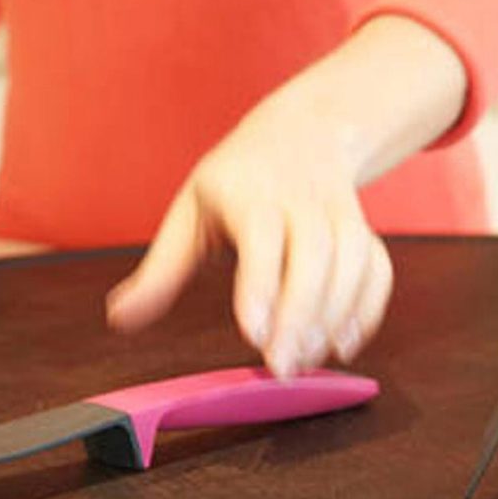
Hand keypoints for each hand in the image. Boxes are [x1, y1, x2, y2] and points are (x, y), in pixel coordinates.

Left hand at [104, 89, 393, 376]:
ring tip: (309, 360)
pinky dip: (368, 308)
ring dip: (336, 315)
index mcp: (248, 191)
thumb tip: (120, 319)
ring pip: (353, 258)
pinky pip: (378, 267)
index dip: (261, 282)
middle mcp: (300, 197)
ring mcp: (338, 210)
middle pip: (314, 251)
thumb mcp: (191, 211)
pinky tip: (345, 344)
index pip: (260, 232)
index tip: (253, 333)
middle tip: (281, 367)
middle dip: (302, 313)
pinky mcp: (364, 228)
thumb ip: (161, 270)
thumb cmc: (237, 181)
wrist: (302, 131)